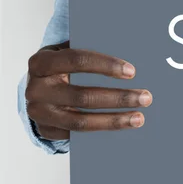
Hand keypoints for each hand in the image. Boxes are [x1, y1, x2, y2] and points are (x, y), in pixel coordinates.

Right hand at [25, 41, 151, 140]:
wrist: (37, 86)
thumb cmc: (62, 64)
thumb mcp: (69, 51)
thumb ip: (92, 48)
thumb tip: (133, 51)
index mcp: (41, 62)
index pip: (77, 60)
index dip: (106, 65)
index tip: (133, 71)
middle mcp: (35, 89)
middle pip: (83, 96)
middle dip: (118, 98)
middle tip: (146, 98)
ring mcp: (38, 113)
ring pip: (81, 121)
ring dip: (114, 120)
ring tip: (139, 118)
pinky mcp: (45, 130)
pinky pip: (76, 134)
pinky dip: (101, 131)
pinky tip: (121, 126)